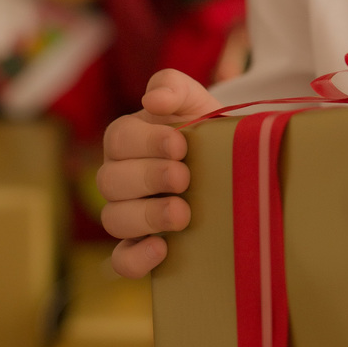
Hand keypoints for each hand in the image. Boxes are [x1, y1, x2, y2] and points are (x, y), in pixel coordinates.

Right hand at [98, 70, 219, 278]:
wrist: (237, 168)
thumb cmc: (210, 132)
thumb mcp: (198, 102)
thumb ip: (174, 86)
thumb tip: (152, 99)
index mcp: (128, 140)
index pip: (118, 139)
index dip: (146, 142)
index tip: (181, 144)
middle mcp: (120, 178)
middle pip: (110, 181)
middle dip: (148, 177)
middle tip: (184, 177)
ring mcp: (127, 214)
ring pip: (113, 219)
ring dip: (146, 216)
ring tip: (182, 214)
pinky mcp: (141, 248)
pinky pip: (122, 260)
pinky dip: (136, 258)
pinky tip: (162, 248)